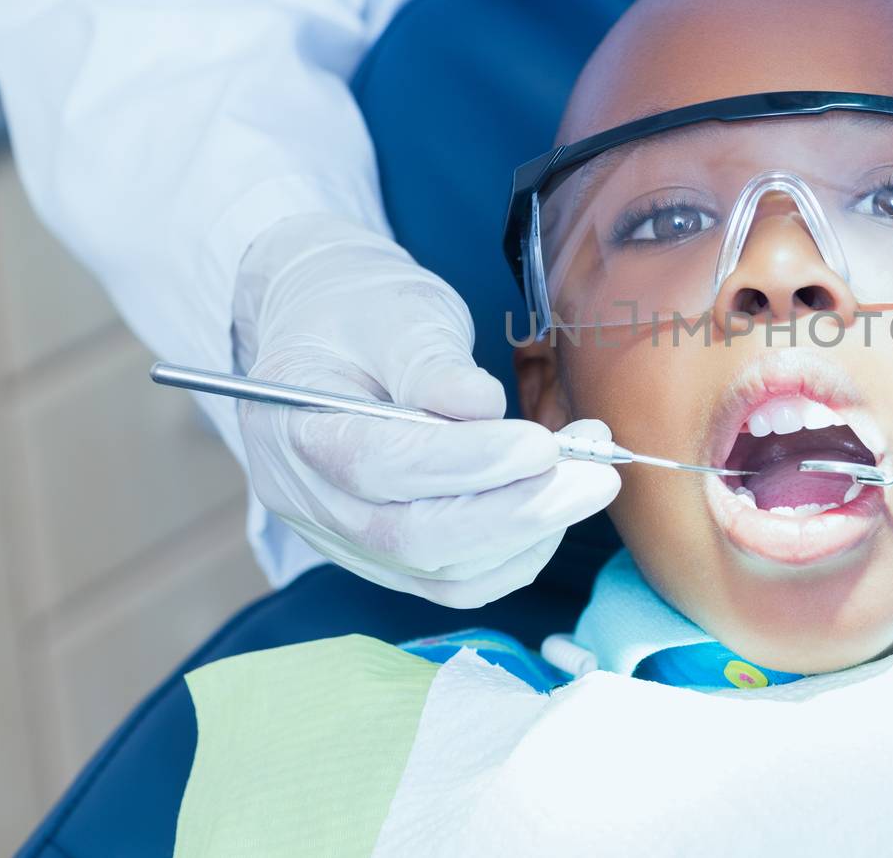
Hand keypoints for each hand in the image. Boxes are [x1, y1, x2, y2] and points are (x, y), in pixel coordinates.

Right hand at [233, 215, 619, 606]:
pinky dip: (513, 557)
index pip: (380, 464)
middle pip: (415, 537)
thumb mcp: (394, 310)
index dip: (468, 462)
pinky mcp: (382, 556)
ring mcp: (343, 537)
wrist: (324, 332)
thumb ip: (431, 361)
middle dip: (519, 513)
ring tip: (588, 479)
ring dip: (529, 535)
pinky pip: (452, 582)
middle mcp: (309, 498)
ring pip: (441, 572)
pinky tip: (554, 512)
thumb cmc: (360, 313)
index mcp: (295, 424)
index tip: (543, 445)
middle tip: (597, 476)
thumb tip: (482, 407)